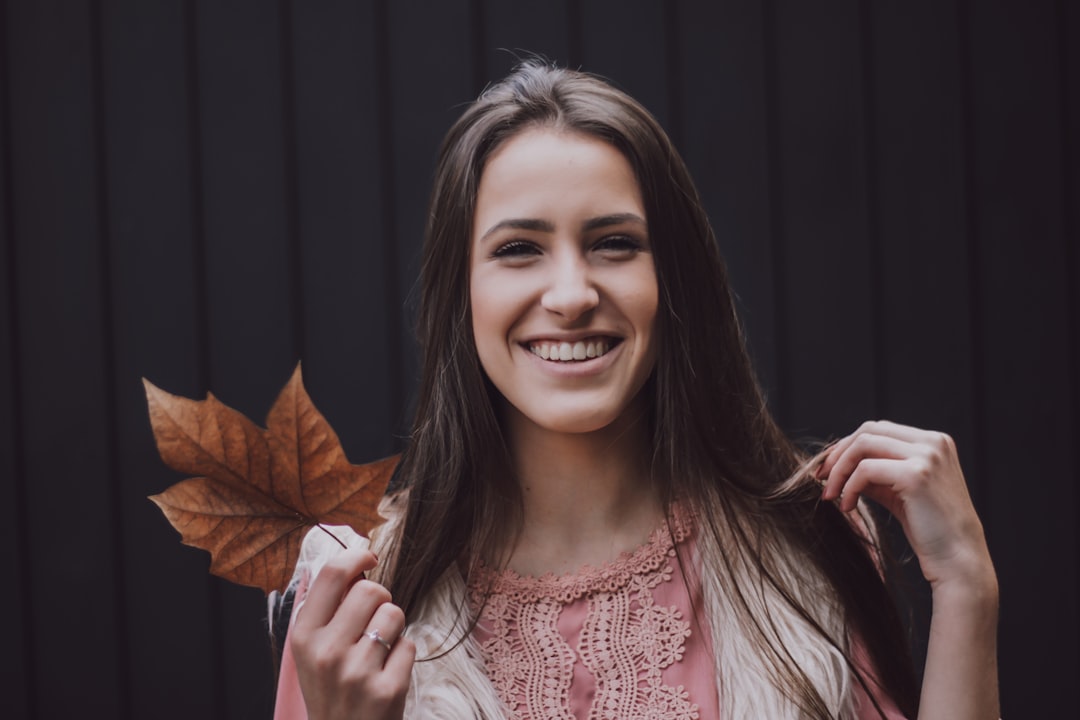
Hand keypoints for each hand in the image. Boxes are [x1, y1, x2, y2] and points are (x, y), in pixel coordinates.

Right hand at [289, 548, 414, 719]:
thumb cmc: (331, 690)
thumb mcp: (312, 652)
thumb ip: (328, 611)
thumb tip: (357, 564)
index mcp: (304, 637)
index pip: (332, 575)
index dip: (356, 555)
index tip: (369, 556)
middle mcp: (326, 652)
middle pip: (371, 590)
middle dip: (380, 599)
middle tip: (373, 620)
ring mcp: (357, 672)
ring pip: (394, 613)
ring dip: (393, 627)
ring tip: (378, 651)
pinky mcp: (387, 689)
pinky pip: (409, 645)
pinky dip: (402, 655)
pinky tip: (386, 674)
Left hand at [816, 420, 994, 590]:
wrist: (958, 560)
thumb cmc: (929, 528)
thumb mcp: (898, 491)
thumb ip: (875, 471)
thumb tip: (837, 461)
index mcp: (934, 441)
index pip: (879, 429)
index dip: (848, 446)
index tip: (828, 468)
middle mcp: (933, 442)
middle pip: (868, 431)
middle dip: (839, 454)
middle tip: (821, 478)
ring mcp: (927, 455)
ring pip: (863, 445)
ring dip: (839, 470)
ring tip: (830, 495)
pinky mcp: (917, 474)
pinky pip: (866, 470)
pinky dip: (849, 486)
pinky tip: (846, 506)